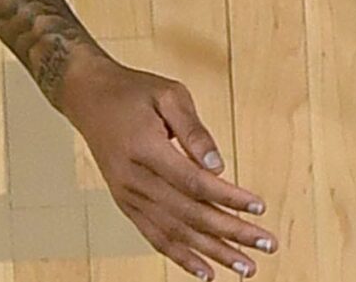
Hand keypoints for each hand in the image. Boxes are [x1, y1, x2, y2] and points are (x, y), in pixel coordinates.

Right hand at [56, 50, 270, 279]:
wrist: (89, 98)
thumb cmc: (133, 92)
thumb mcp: (169, 95)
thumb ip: (194, 130)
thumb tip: (218, 166)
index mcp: (146, 150)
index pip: (195, 183)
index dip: (229, 198)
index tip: (259, 207)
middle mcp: (135, 181)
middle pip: (190, 215)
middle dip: (231, 234)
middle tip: (266, 244)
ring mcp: (129, 197)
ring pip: (175, 234)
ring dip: (213, 254)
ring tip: (245, 268)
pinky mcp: (127, 205)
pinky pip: (155, 238)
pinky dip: (182, 257)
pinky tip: (206, 272)